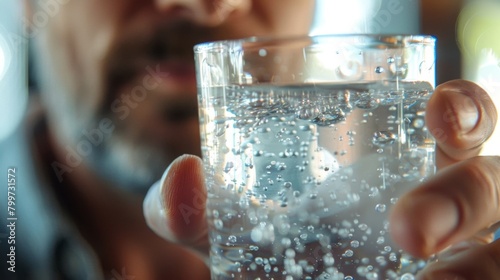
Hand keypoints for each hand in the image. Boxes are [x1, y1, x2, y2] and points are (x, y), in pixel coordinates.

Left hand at [143, 79, 498, 278]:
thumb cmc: (275, 248)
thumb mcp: (237, 227)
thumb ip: (200, 204)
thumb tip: (184, 175)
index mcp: (401, 159)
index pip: (458, 118)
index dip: (463, 110)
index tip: (438, 115)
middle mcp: (443, 200)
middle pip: (490, 181)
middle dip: (462, 196)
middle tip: (406, 234)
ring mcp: (460, 252)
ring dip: (479, 267)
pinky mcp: (460, 277)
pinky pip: (489, 278)